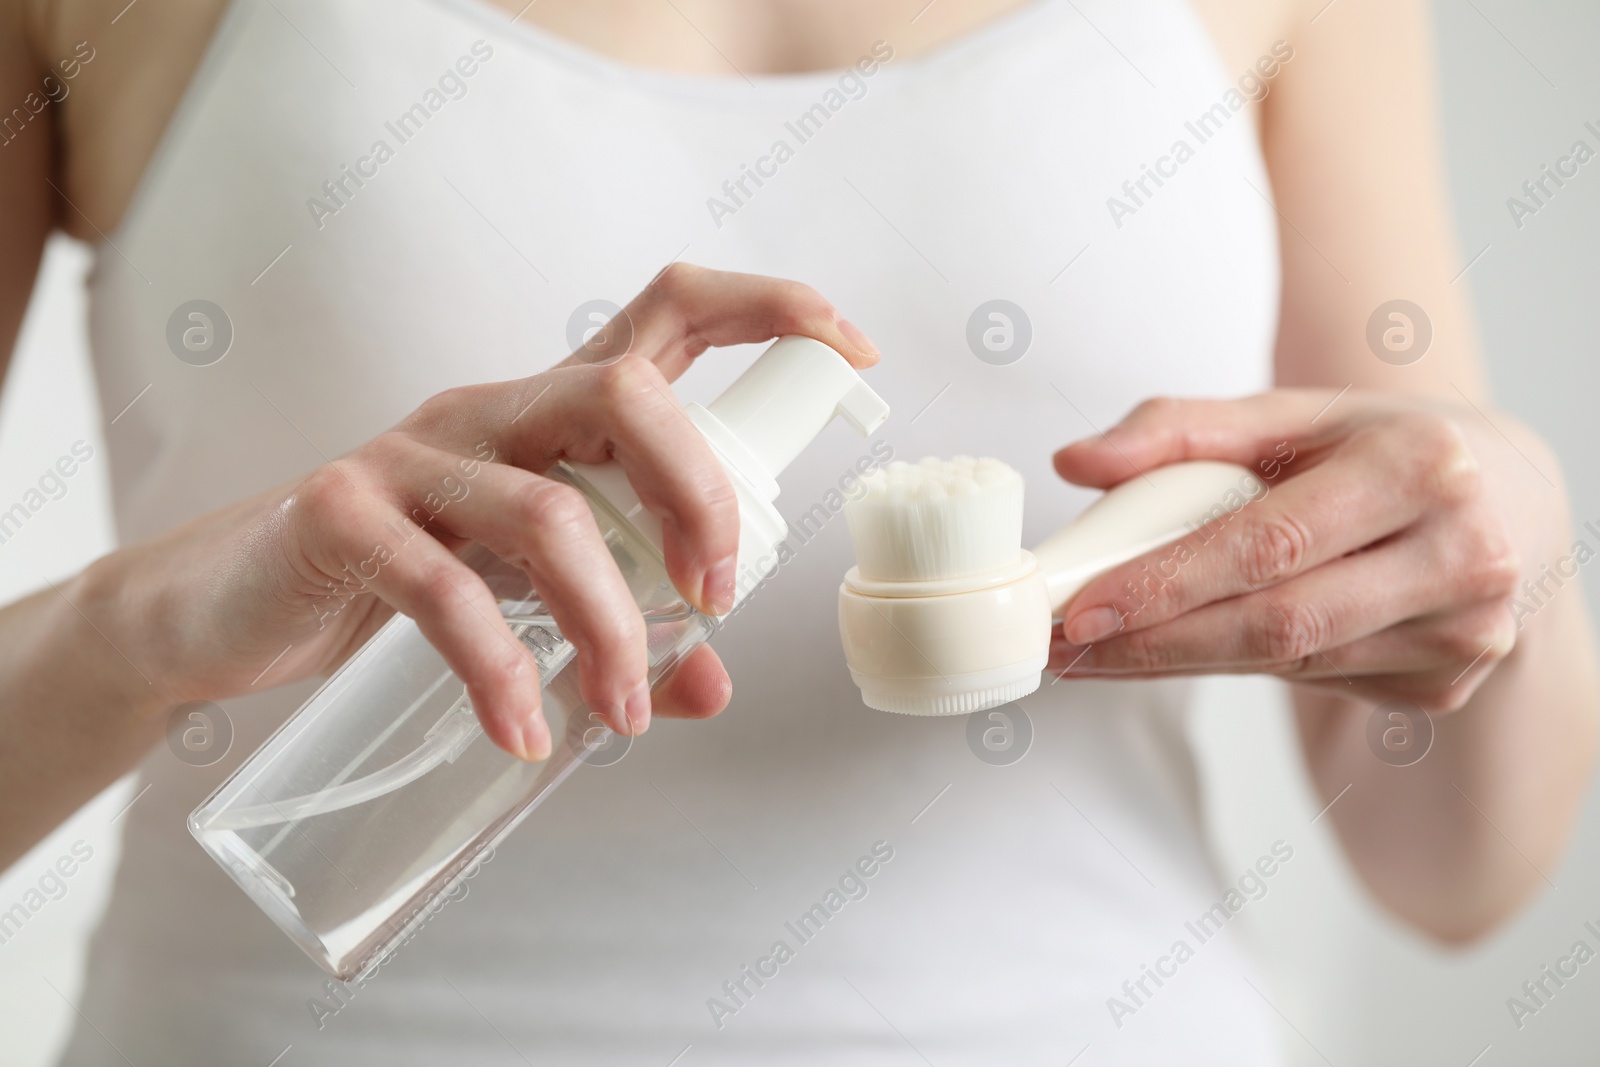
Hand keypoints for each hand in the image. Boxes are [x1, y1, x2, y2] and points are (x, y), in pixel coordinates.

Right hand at [86, 263, 878, 759]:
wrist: (229, 603)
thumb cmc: (400, 582)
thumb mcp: (525, 595)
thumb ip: (622, 626)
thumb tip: (708, 685)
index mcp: (551, 412)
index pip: (667, 314)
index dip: (768, 309)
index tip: (851, 349)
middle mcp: (492, 411)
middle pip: (623, 392)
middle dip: (696, 495)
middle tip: (715, 598)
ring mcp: (414, 454)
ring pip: (546, 512)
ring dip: (610, 624)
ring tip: (625, 711)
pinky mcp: (343, 514)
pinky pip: (442, 590)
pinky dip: (498, 671)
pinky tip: (526, 733)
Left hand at [1047, 390, 1553, 710]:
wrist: (1506, 500)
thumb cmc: (1378, 449)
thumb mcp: (1291, 414)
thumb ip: (1178, 428)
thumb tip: (1075, 462)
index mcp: (1421, 468)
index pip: (1270, 544)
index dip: (1169, 585)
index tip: (1083, 608)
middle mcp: (1461, 556)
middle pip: (1278, 623)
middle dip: (1156, 645)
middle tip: (1067, 650)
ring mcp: (1462, 634)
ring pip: (1288, 663)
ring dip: (1180, 663)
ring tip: (1098, 652)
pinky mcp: (1445, 685)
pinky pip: (1311, 682)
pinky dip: (1237, 666)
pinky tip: (1190, 646)